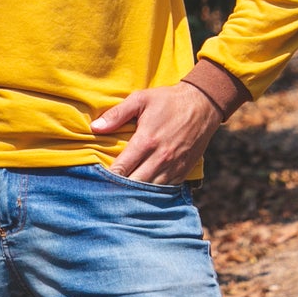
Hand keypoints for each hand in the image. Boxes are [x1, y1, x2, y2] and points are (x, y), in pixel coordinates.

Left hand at [90, 83, 222, 183]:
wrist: (203, 105)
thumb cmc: (168, 101)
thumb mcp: (140, 99)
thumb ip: (117, 114)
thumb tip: (94, 127)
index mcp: (146, 141)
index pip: (122, 168)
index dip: (108, 177)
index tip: (97, 179)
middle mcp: (160, 158)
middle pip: (134, 184)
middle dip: (119, 189)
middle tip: (106, 190)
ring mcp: (173, 167)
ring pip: (150, 192)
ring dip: (135, 195)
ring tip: (121, 196)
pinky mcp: (183, 171)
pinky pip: (165, 191)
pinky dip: (153, 195)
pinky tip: (142, 195)